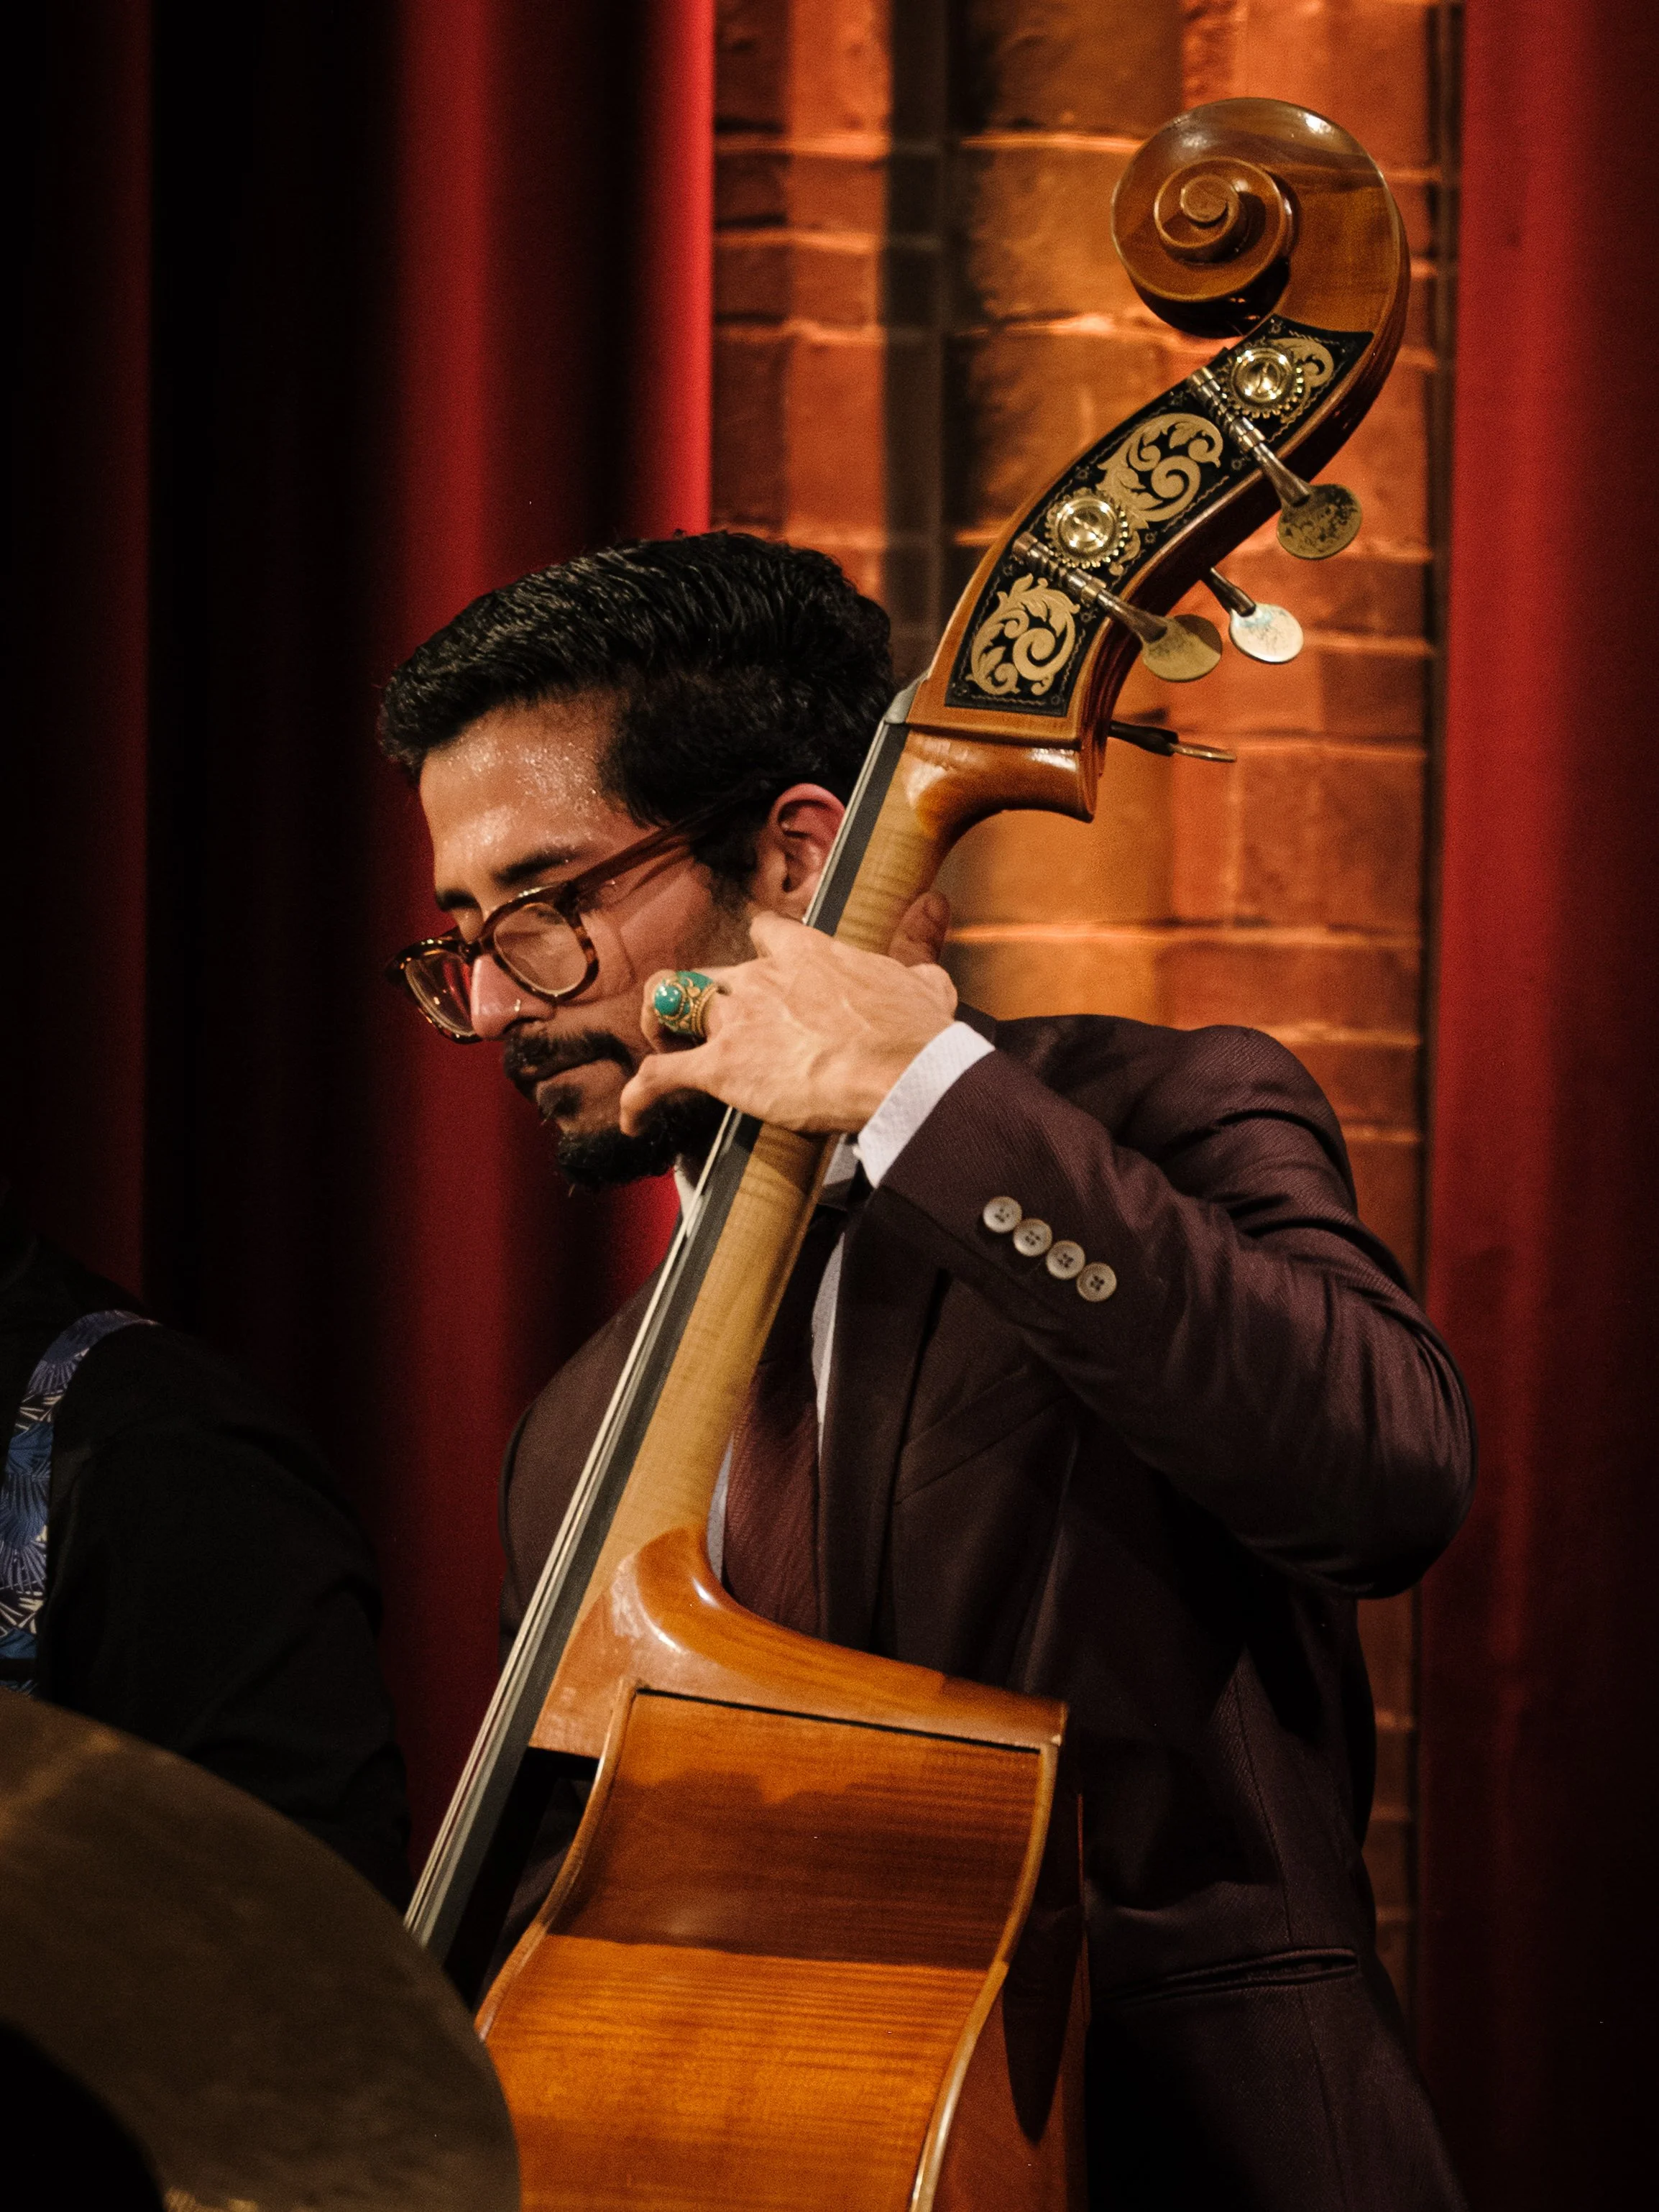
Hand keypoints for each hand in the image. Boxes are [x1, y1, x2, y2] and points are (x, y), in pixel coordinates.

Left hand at [620, 893, 955, 1134]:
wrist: (902, 1071)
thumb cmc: (913, 1032)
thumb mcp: (922, 978)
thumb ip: (917, 942)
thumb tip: (934, 908)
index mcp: (806, 953)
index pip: (765, 933)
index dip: (761, 952)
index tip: (767, 969)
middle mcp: (761, 979)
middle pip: (712, 975)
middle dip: (708, 997)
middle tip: (717, 1025)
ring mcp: (736, 1022)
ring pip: (676, 1009)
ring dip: (664, 1026)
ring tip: (663, 1044)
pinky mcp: (720, 1068)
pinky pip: (660, 1075)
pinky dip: (640, 1096)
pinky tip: (633, 1117)